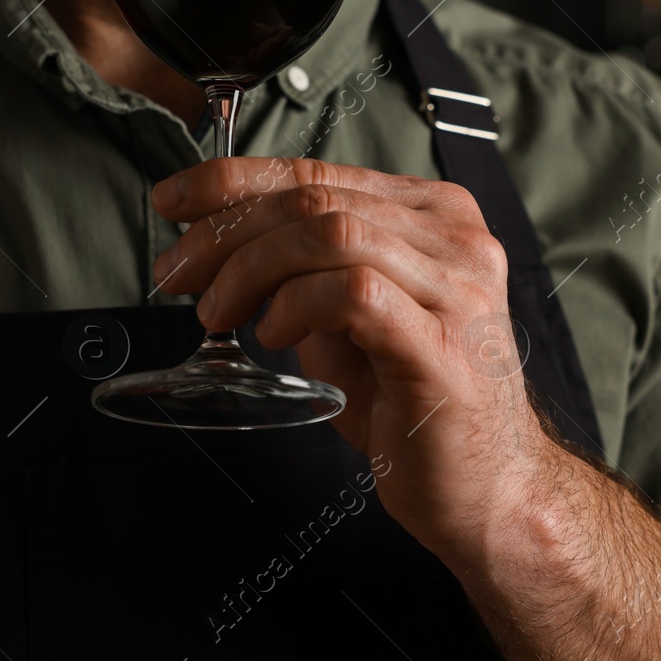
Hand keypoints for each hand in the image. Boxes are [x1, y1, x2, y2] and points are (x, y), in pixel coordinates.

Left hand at [150, 156, 554, 564]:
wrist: (489, 490)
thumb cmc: (417, 404)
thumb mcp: (351, 317)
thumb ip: (305, 270)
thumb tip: (220, 243)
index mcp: (432, 216)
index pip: (317, 170)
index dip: (232, 180)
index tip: (172, 202)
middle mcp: (454, 238)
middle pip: (314, 196)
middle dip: (224, 230)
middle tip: (176, 273)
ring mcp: (456, 288)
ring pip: (329, 232)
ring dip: (251, 268)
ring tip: (219, 313)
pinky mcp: (443, 346)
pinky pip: (351, 293)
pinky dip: (295, 306)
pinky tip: (275, 336)